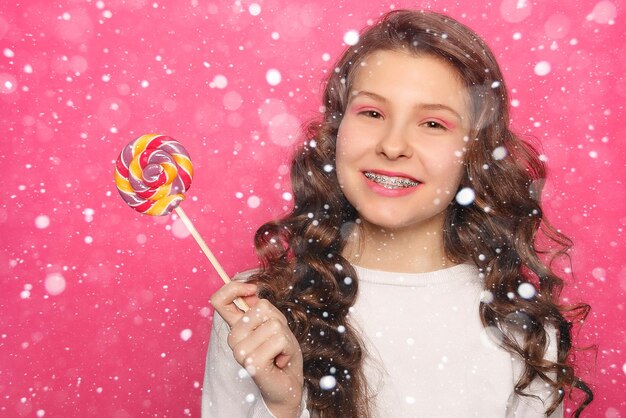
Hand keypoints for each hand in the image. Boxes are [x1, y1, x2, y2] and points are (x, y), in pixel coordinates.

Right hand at [210, 281, 303, 417]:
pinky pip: (279, 340)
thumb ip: (260, 308)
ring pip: (273, 325)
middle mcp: (233, 339)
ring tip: (279, 351)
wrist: (287, 385)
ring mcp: (240, 352)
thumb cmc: (281, 353)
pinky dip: (288, 348)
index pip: (219, 300)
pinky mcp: (252, 363)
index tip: (252, 289)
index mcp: (235, 327)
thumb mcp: (274, 323)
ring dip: (285, 337)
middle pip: (259, 309)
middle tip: (277, 340)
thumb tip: (251, 291)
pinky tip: (280, 360)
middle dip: (278, 320)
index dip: (233, 288)